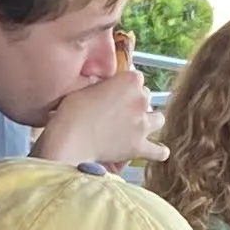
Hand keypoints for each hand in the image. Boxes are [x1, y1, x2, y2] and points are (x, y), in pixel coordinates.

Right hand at [33, 64, 162, 166]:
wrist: (70, 140)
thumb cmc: (72, 112)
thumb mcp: (85, 87)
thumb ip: (102, 85)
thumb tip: (104, 87)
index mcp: (129, 81)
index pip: (137, 78)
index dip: (126, 86)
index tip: (117, 92)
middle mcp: (141, 99)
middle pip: (147, 97)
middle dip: (136, 103)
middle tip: (120, 112)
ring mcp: (143, 124)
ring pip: (158, 119)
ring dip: (149, 122)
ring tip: (137, 127)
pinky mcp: (140, 146)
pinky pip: (159, 151)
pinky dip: (158, 152)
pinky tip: (156, 151)